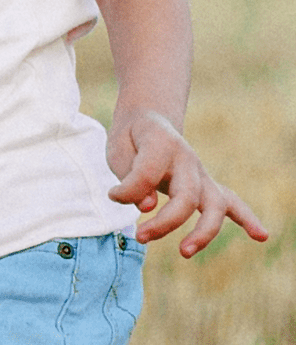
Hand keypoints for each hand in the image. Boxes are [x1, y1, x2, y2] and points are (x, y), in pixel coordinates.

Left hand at [106, 110, 268, 256]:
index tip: (112, 195)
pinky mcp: (205, 185)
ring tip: (185, 252)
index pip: (147, 174)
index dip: (127, 190)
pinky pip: (231, 201)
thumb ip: (131, 177)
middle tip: (140, 236)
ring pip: (214, 203)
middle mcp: (186, 157)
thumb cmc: (130, 140)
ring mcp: (200, 172)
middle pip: (186, 196)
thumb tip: (149, 206)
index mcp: (161, 142)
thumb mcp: (118, 150)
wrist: (146, 121)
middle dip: (164, 223)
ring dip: (203, 232)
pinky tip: (260, 235)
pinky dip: (246, 218)